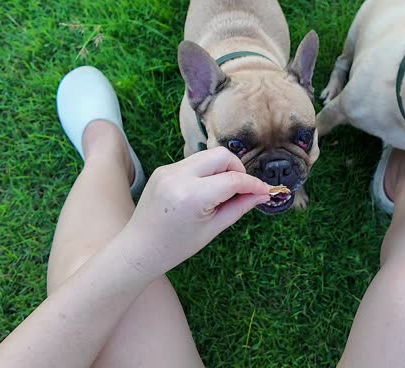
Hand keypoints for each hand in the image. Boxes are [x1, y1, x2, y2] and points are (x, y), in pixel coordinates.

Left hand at [123, 147, 269, 276]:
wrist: (139, 249)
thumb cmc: (175, 246)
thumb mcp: (212, 229)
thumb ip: (239, 207)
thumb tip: (262, 195)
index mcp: (192, 196)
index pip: (233, 179)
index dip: (253, 184)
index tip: (265, 191)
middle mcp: (179, 177)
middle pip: (222, 155)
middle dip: (238, 169)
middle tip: (242, 189)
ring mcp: (168, 170)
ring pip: (208, 156)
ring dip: (222, 169)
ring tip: (222, 193)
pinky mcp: (163, 169)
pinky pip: (193, 163)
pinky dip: (205, 172)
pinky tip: (204, 192)